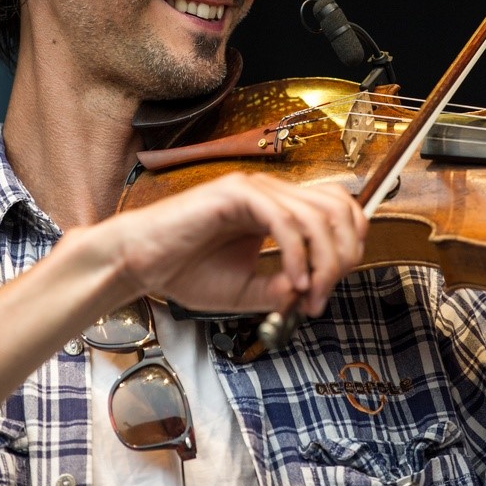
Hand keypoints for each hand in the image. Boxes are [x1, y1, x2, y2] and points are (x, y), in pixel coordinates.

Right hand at [98, 171, 367, 315]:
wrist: (139, 263)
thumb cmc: (184, 271)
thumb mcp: (246, 289)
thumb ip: (280, 288)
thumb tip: (312, 291)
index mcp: (276, 209)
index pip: (335, 210)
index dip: (346, 247)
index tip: (326, 292)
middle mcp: (269, 193)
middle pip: (336, 208)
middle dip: (342, 255)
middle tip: (323, 296)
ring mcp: (253, 189)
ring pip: (315, 215)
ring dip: (322, 261)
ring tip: (308, 294)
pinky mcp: (235, 194)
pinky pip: (284, 220)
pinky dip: (296, 254)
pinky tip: (292, 281)